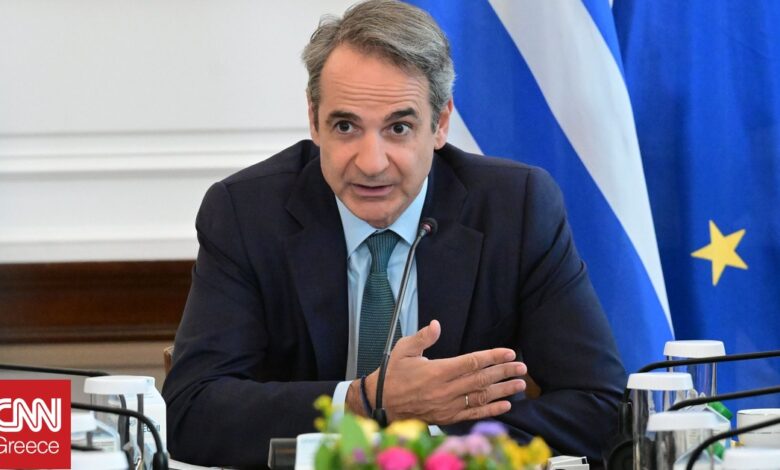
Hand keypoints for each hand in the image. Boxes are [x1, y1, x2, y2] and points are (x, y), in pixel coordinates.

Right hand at [364, 320, 525, 424]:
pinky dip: (491, 410)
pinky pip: (473, 414)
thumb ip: (422, 337)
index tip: (509, 352)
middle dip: (504, 372)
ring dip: (503, 391)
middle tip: (522, 367)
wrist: (382, 403)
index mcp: (437, 371)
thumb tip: (436, 325)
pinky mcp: (447, 417)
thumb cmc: (393, 374)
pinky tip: (506, 405)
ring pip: (481, 397)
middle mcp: (445, 390)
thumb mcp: (404, 349)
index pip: (472, 362)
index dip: (493, 357)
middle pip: (481, 379)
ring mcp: (447, 405)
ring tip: (520, 384)